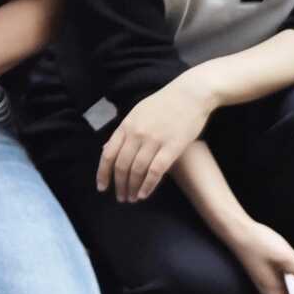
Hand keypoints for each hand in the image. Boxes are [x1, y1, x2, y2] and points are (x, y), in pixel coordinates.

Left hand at [97, 78, 210, 201]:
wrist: (190, 94)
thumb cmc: (164, 104)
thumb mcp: (137, 113)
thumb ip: (122, 132)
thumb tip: (106, 149)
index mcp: (126, 125)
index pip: (108, 154)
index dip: (103, 173)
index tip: (102, 187)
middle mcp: (137, 134)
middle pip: (121, 165)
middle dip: (119, 184)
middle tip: (120, 197)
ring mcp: (154, 140)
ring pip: (137, 170)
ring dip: (132, 188)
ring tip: (131, 198)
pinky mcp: (172, 147)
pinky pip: (155, 171)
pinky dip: (148, 185)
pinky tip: (144, 194)